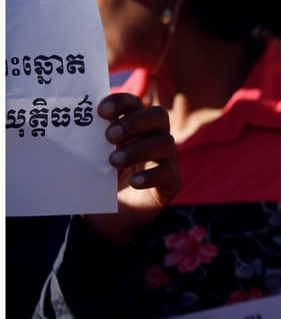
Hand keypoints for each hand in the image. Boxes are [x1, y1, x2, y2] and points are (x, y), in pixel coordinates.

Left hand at [84, 93, 178, 241]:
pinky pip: (169, 172)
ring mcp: (165, 159)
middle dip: (134, 122)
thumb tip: (72, 120)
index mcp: (134, 126)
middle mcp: (153, 138)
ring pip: (166, 143)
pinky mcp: (171, 181)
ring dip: (138, 149)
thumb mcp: (91, 156)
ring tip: (113, 162)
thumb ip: (88, 139)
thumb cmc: (99, 179)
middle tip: (109, 136)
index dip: (121, 102)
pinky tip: (133, 182)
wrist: (107, 216)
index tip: (101, 112)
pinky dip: (151, 175)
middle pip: (158, 116)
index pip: (134, 103)